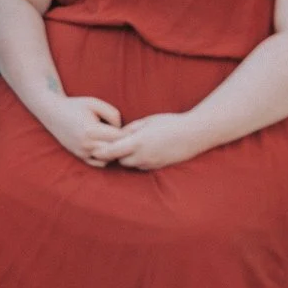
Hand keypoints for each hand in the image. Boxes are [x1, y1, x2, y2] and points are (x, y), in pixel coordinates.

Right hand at [34, 92, 124, 166]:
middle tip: (127, 136)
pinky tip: (106, 147)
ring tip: (116, 141)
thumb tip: (121, 129)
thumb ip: (113, 114)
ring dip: (115, 152)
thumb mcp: (95, 103)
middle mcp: (86, 144)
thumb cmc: (74, 105)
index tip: (131, 128)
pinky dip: (106, 157)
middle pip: (116, 150)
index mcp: (92, 130)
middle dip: (124, 144)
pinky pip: (99, 163)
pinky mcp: (79, 155)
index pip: (120, 138)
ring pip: (109, 159)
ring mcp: (82, 151)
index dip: (129, 133)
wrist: (50, 111)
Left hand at [89, 108, 207, 170]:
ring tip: (126, 148)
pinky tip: (141, 151)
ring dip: (126, 158)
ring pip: (131, 165)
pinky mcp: (160, 166)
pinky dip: (138, 161)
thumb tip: (118, 134)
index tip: (92, 150)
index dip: (101, 152)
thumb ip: (130, 129)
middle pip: (120, 160)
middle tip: (109, 146)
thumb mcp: (147, 121)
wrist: (195, 134)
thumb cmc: (170, 123)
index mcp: (138, 142)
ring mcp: (152, 162)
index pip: (112, 151)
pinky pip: (143, 166)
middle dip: (114, 155)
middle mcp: (143, 155)